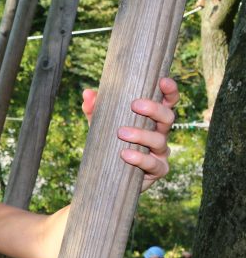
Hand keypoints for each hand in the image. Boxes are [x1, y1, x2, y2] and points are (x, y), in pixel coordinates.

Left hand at [82, 77, 178, 191]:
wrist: (111, 176)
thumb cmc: (110, 144)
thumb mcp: (101, 126)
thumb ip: (95, 110)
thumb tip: (88, 93)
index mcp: (152, 119)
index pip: (167, 102)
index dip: (169, 91)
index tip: (163, 80)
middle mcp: (160, 133)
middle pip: (168, 117)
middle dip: (154, 109)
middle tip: (135, 104)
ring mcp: (160, 152)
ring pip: (159, 140)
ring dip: (141, 135)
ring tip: (121, 133)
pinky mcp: (158, 170)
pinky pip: (153, 164)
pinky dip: (140, 159)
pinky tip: (126, 154)